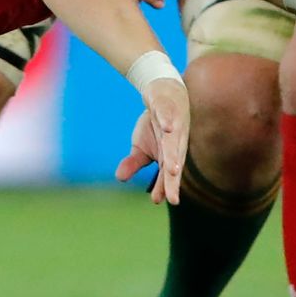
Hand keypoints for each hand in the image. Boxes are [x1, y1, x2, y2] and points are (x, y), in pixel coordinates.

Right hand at [114, 77, 189, 204]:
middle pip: (174, 163)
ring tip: (172, 170)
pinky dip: (167, 122)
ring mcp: (174, 126)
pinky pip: (168, 116)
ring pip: (173, 142)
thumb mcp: (140, 145)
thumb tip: (120, 178)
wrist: (164, 95)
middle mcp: (175, 143)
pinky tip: (167, 129)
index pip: (166, 175)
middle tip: (173, 199)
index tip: (157, 201)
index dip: (163, 187)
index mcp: (169, 155)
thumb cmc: (156, 125)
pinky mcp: (167, 109)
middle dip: (172, 181)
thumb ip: (133, 163)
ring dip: (173, 156)